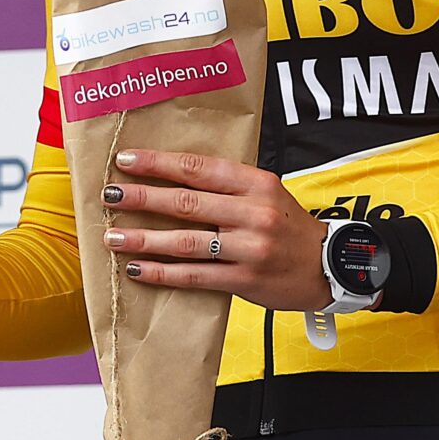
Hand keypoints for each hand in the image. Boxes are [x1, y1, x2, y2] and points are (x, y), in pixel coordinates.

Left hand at [99, 148, 332, 312]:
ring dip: (144, 239)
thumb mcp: (267, 192)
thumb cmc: (289, 225)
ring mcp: (249, 248)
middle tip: (109, 194)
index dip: (158, 163)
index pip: (198, 168)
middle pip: (186, 202)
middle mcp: (253, 212)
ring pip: (186, 242)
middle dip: (141, 197)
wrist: (330, 265)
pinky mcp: (245, 279)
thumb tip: (171, 174)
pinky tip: (137, 269)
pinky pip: (194, 275)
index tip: (126, 160)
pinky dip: (162, 272)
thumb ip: (227, 185)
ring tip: (113, 238)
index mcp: (256, 183)